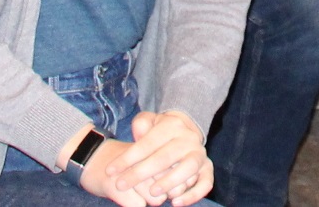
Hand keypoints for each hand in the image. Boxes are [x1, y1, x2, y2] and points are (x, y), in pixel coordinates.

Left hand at [96, 110, 211, 205]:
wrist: (185, 130)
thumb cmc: (159, 131)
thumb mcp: (149, 120)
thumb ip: (141, 123)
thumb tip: (139, 133)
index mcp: (172, 125)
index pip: (148, 143)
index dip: (128, 158)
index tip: (110, 171)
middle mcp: (189, 138)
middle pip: (165, 156)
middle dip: (141, 172)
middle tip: (121, 184)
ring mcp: (200, 154)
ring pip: (188, 168)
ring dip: (169, 181)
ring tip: (152, 193)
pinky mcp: (207, 168)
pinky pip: (206, 182)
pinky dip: (194, 194)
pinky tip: (176, 203)